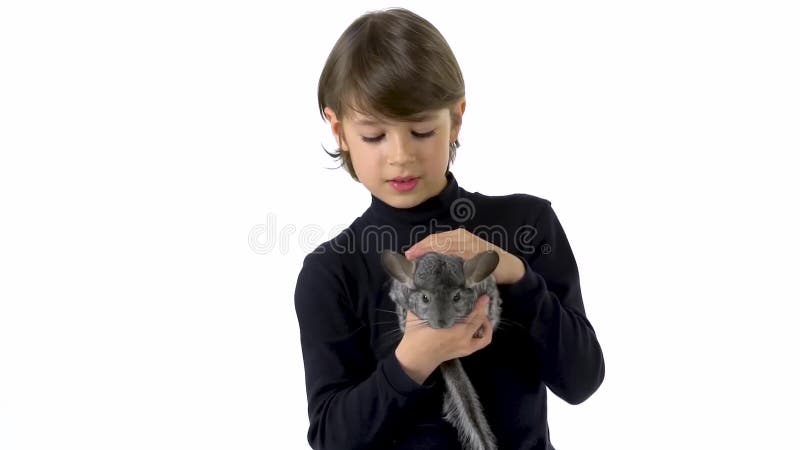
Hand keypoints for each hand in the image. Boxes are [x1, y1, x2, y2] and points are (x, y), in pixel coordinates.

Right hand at [395, 295, 492, 384]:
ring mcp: (466, 348)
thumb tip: (427, 289)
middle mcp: (464, 339)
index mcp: (455, 331)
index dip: (480, 305)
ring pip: (485, 336)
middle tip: (481, 301)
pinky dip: (483, 334)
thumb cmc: (415, 338)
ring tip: (481, 316)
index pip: (474, 315)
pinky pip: (480, 343)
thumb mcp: (417, 317)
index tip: (484, 296)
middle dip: (483, 311)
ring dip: (486, 325)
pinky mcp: (465, 352)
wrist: (415, 359)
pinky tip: (476, 327)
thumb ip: (424, 303)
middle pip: (480, 323)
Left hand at [404, 227, 524, 284]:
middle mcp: (463, 237)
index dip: (420, 246)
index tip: (407, 255)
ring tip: (418, 264)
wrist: (508, 266)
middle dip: (421, 250)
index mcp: (457, 236)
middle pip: (437, 241)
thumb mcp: (463, 257)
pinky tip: (440, 269)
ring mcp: (470, 244)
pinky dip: (449, 262)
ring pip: (446, 248)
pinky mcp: (478, 255)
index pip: (434, 239)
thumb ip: (448, 258)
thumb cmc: (483, 262)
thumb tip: (428, 264)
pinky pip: (460, 258)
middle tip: (408, 260)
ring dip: (431, 255)